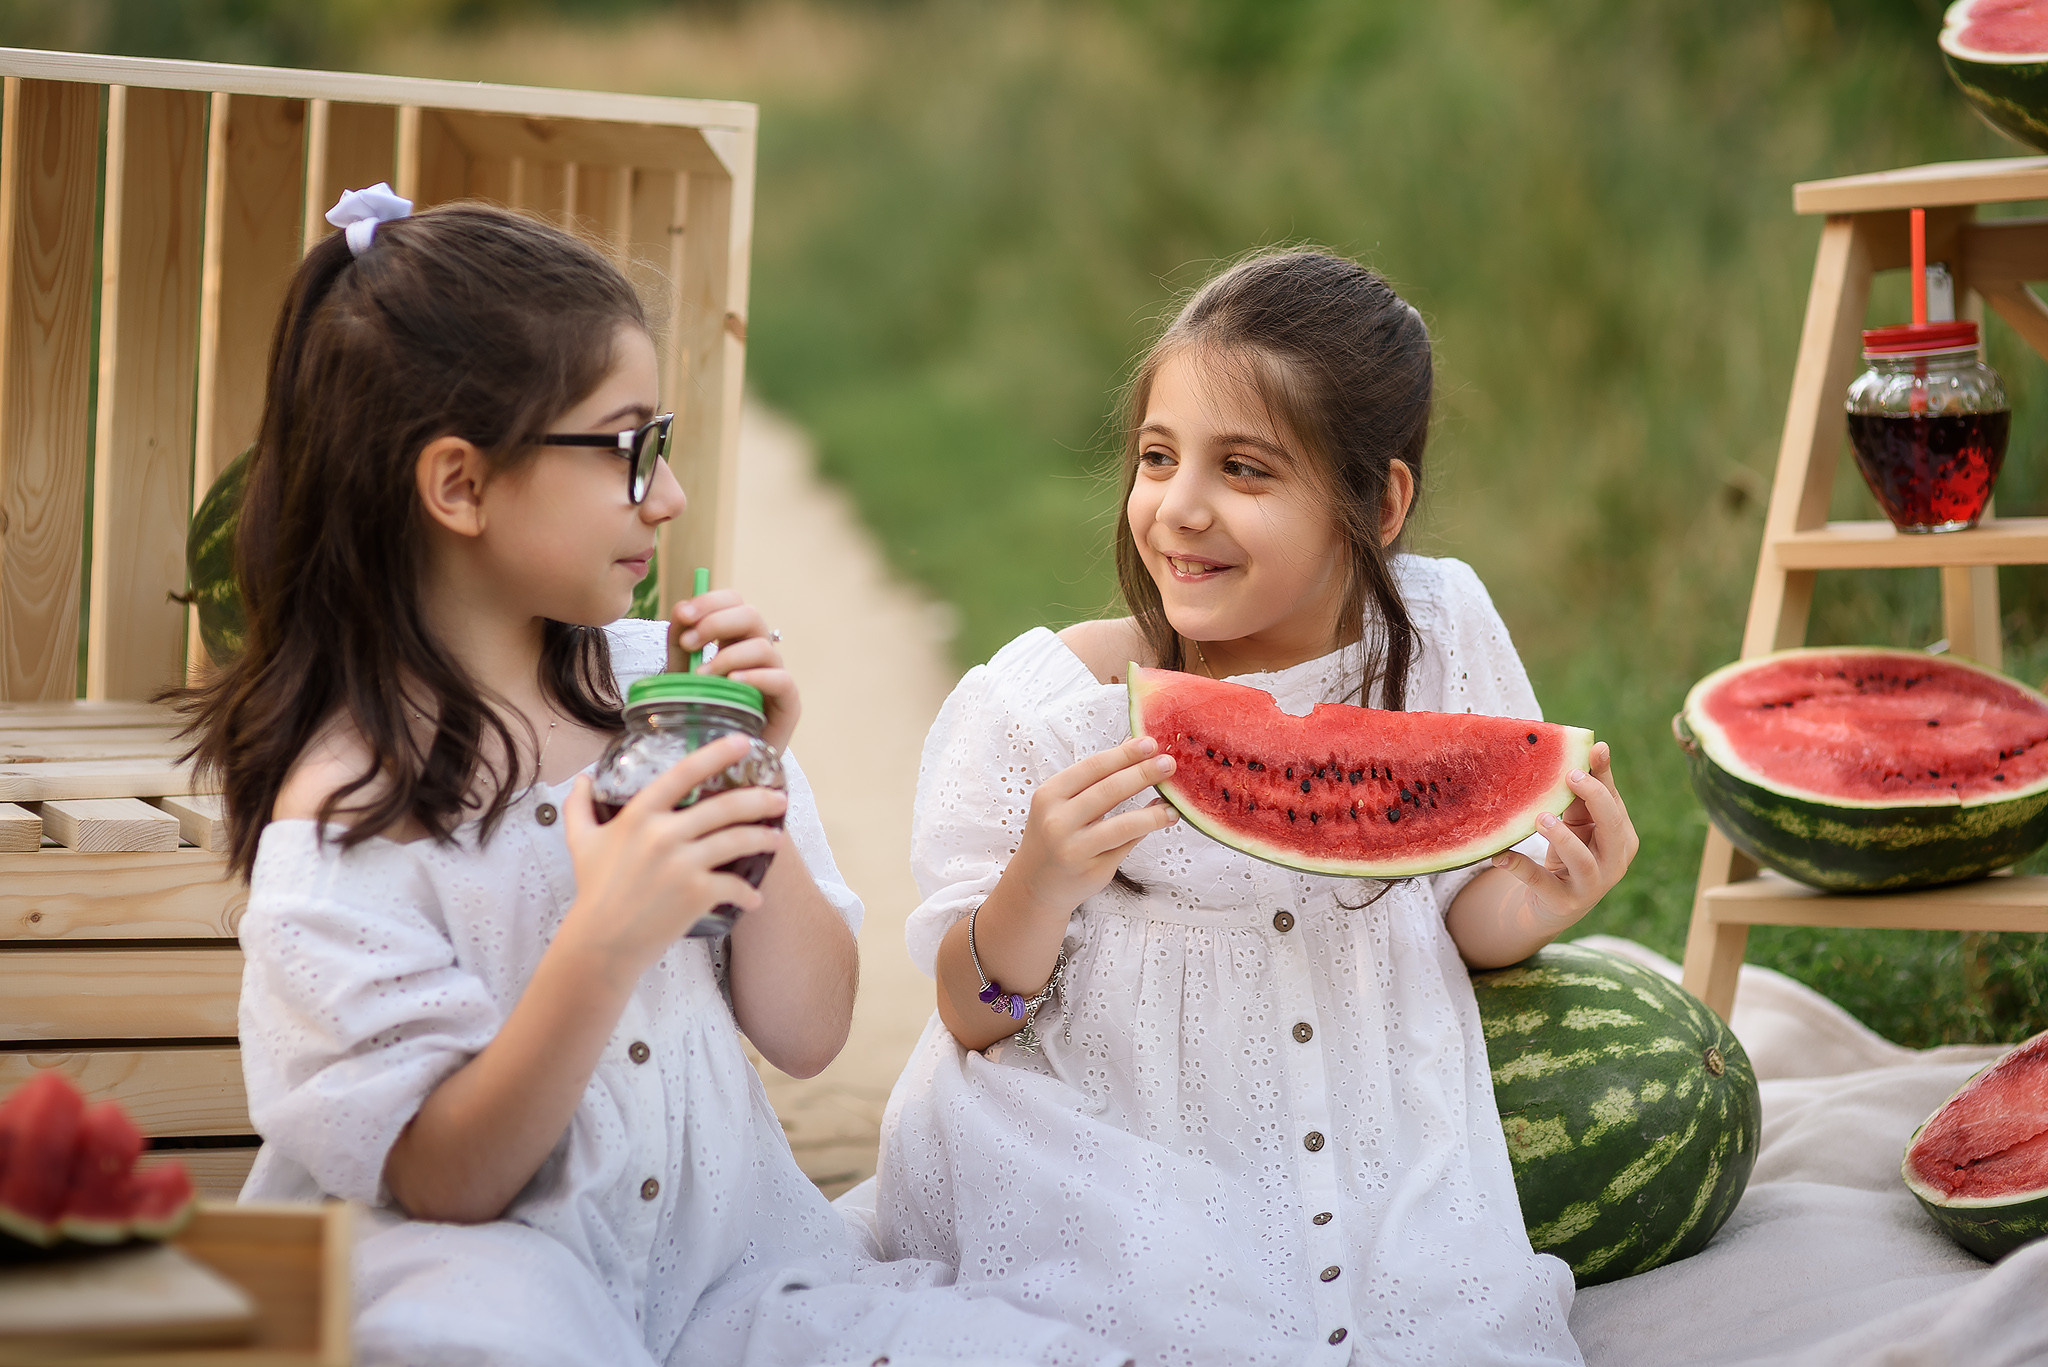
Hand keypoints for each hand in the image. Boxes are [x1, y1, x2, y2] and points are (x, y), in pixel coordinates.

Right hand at [556, 733, 788, 978]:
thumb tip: (583, 778)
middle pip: (724, 806)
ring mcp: (682, 863)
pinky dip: (748, 892)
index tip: (743, 742)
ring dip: (764, 838)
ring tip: (777, 839)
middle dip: (759, 799)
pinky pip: (734, 885)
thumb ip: (580, 806)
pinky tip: (754, 898)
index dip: (717, 753)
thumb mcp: (581, 842)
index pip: (684, 773)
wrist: (600, 944)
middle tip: (779, 797)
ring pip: (737, 840)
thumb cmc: (593, 891)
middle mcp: (663, 834)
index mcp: (639, 815)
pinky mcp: (696, 894)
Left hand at [670, 590, 798, 751]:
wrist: (720, 762)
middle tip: (690, 644)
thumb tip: (682, 611)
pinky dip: (754, 677)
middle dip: (716, 623)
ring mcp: (775, 675)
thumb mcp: (681, 672)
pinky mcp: (788, 703)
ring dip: (727, 656)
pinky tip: (731, 684)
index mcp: (735, 639)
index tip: (684, 615)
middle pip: (751, 614)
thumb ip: (680, 640)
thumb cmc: (703, 715)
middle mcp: (759, 652)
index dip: (710, 601)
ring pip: (762, 646)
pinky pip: (780, 679)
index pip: (733, 601)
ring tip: (702, 678)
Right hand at [1005, 735, 1180, 917]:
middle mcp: (1058, 821)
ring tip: (1173, 804)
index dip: (1124, 754)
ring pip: (1123, 825)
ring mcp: (1075, 849)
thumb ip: (1097, 776)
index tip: (1151, 743)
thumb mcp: (1064, 801)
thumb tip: (1134, 744)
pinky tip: (1161, 819)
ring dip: (1153, 813)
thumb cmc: (1055, 833)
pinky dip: (1147, 831)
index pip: (1093, 768)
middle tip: (1169, 763)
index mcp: (1050, 795)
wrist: (1036, 884)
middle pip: (1109, 791)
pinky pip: (1126, 846)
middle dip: (1143, 774)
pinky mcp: (1093, 871)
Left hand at [1489, 740, 1637, 932]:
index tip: (1593, 749)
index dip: (1604, 777)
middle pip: (1612, 828)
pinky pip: (1541, 882)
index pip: (1615, 802)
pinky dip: (1519, 866)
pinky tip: (1499, 854)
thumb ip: (1584, 793)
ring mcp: (1591, 885)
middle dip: (1594, 799)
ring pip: (1581, 860)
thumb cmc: (1571, 851)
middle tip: (1570, 776)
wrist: (1554, 905)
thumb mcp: (1579, 823)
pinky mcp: (1563, 901)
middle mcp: (1614, 862)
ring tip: (1540, 817)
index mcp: (1622, 837)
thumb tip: (1593, 745)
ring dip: (1561, 836)